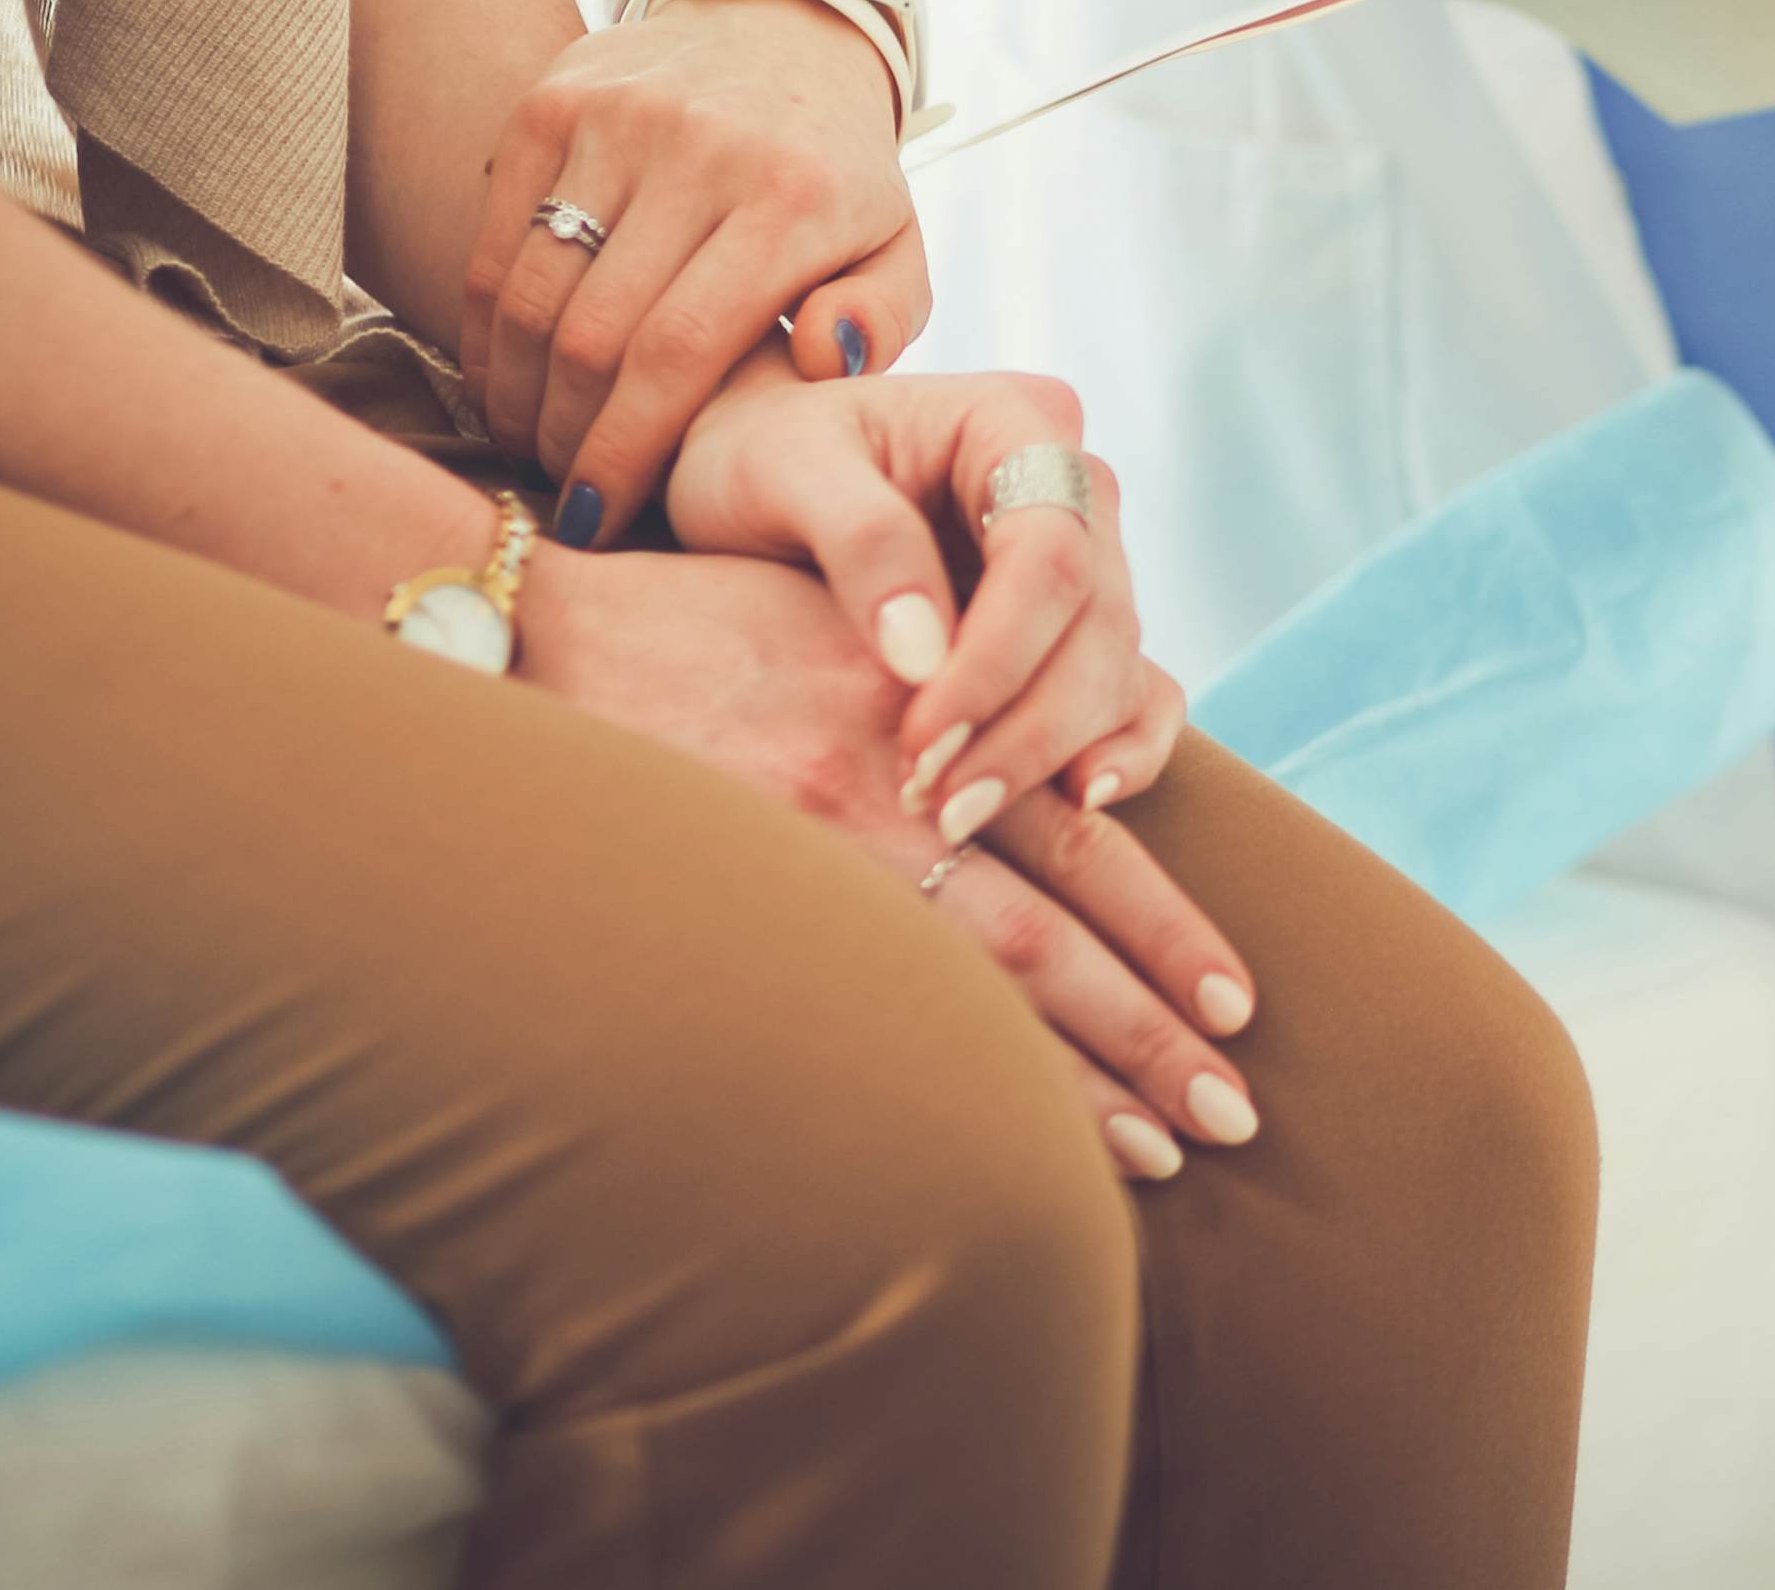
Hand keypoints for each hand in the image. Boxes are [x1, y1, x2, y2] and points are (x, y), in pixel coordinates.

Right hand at [465, 0, 930, 541]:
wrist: (784, 30)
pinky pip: (497, 237)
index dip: (624, 451)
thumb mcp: (897, 246)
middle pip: (592, 334)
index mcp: (794, 198)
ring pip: (532, 292)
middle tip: (567, 489)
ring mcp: (617, 117)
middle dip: (567, 436)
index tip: (599, 518)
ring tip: (533, 441)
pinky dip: (489, 323)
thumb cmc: (838, 175)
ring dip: (517, 391)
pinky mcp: (554, 99)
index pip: (679, 353)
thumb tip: (824, 362)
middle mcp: (700, 148)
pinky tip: (504, 375)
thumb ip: (884, 319)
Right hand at [520, 542, 1256, 1177]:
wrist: (534, 636)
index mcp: (934, 716)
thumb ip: (949, 690)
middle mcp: (890, 789)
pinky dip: (946, 1075)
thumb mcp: (850, 621)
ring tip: (1160, 1153)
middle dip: (1150, 1027)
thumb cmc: (698, 626)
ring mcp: (808, 856)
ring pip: (975, 987)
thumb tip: (1060, 775)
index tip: (1240, 1002)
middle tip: (1236, 1111)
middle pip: (1053, 933)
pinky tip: (996, 1145)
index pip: (1082, 839)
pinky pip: (864, 1009)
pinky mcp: (738, 896)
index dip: (1167, 926)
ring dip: (1073, 1078)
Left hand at [666, 362, 1182, 837]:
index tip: (925, 736)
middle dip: (1027, 724)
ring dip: (1052, 753)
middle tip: (939, 805)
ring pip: (1117, 667)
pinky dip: (1121, 751)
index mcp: (1015, 422)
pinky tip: (1077, 804)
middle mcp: (1072, 487)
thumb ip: (861, 542)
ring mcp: (1085, 559)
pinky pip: (1135, 693)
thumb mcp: (779, 472)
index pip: (1049, 551)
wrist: (744, 481)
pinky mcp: (1074, 628)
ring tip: (958, 817)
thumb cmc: (755, 455)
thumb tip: (923, 658)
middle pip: (1099, 620)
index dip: (1000, 655)